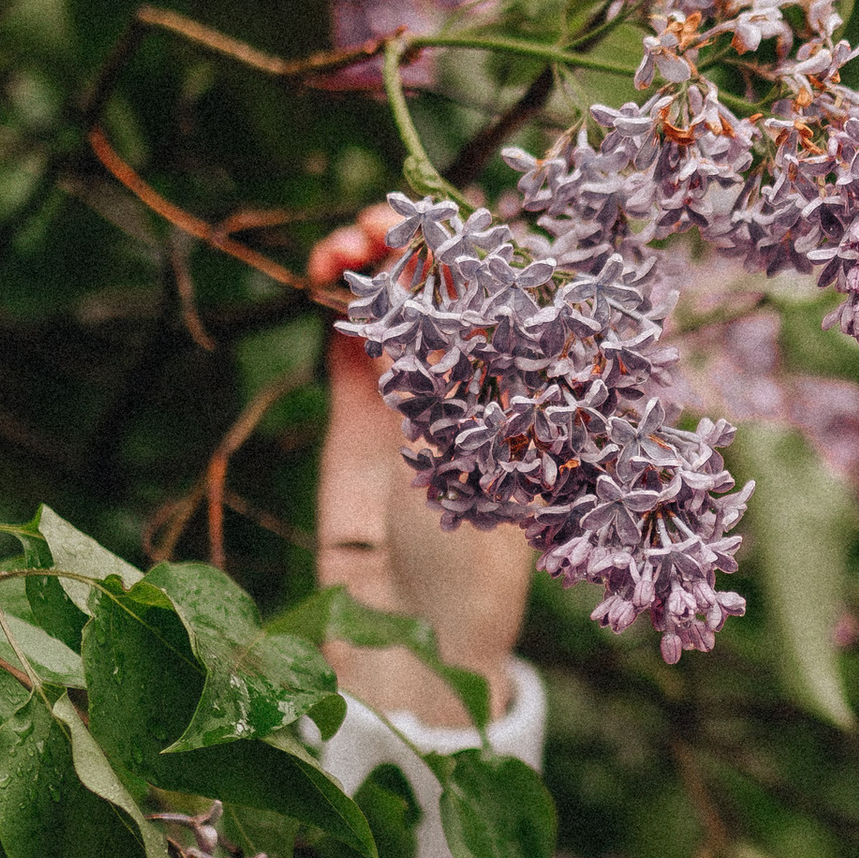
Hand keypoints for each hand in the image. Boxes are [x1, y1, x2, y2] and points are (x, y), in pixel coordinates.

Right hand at [310, 202, 530, 731]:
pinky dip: (338, 296)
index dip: (479, 248)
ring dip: (372, 259)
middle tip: (382, 225)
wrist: (407, 636)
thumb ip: (466, 369)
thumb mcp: (482, 454)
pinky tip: (326, 272)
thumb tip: (456, 277)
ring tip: (345, 246)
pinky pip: (350, 336)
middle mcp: (479, 383)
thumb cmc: (475, 561)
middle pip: (449, 286)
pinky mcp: (360, 413)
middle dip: (417, 244)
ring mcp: (418, 394)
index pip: (510, 295)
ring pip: (396, 301)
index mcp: (531, 390)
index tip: (451, 221)